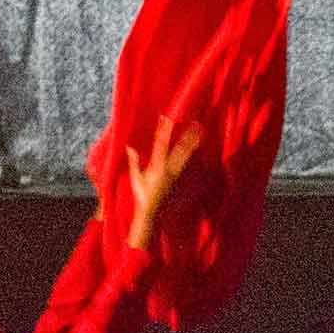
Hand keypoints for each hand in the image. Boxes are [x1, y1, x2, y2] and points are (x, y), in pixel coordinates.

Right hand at [124, 116, 202, 249]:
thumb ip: (135, 161)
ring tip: (202, 136)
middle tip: (195, 124)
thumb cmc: (142, 196)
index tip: (166, 118)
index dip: (163, 130)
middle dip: (187, 136)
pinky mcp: (182, 184)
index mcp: (156, 166)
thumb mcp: (137, 178)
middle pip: (180, 149)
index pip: (160, 144)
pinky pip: (192, 170)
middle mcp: (169, 170)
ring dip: (194, 146)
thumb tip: (129, 147)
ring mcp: (177, 177)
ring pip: (188, 158)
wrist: (152, 214)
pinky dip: (198, 162)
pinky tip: (204, 155)